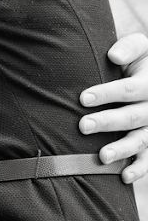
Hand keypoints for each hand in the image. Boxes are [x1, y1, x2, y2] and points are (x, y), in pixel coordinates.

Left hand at [78, 33, 147, 182]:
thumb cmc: (140, 58)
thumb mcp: (141, 46)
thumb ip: (129, 47)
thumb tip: (114, 56)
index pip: (128, 90)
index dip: (106, 94)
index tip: (83, 98)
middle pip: (131, 117)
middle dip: (107, 122)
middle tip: (82, 125)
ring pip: (141, 140)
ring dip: (122, 149)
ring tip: (102, 156)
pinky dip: (139, 169)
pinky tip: (124, 177)